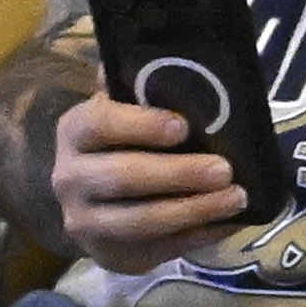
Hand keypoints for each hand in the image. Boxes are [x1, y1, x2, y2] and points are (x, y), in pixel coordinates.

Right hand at [52, 89, 252, 264]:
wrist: (99, 198)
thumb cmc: (125, 139)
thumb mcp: (126, 107)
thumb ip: (140, 85)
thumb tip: (166, 51)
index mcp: (75, 132)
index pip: (99, 125)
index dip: (140, 125)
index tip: (183, 127)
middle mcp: (69, 178)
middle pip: (122, 177)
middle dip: (178, 174)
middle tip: (225, 169)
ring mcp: (85, 221)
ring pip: (139, 220)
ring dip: (193, 210)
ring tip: (236, 197)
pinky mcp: (108, 254)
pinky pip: (156, 248)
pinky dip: (196, 236)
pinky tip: (229, 222)